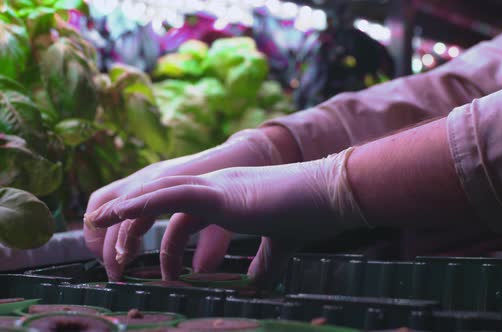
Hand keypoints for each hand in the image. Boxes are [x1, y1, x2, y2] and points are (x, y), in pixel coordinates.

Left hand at [84, 148, 367, 284]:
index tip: (166, 276)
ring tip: (102, 238)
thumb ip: (264, 263)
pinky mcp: (220, 193)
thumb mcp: (280, 245)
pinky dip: (139, 204)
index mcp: (228, 197)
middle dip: (134, 229)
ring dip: (127, 217)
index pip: (185, 216)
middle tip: (119, 264)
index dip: (169, 245)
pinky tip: (115, 214)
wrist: (330, 195)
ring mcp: (217, 186)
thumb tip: (255, 284)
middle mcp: (217, 186)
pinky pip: (168, 195)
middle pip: (162, 203)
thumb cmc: (309, 215)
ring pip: (158, 196)